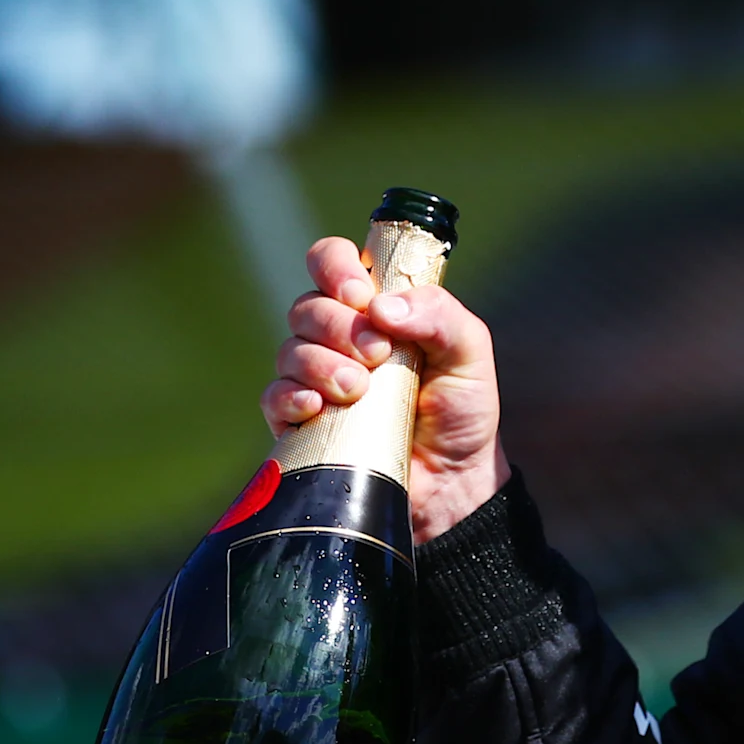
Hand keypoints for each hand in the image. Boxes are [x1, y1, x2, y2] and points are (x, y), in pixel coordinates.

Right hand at [263, 236, 509, 543]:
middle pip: (307, 306)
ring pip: (290, 350)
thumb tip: (381, 306)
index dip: (334, 266)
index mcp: (374, 308)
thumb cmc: (461, 410)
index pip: (332, 261)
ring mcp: (315, 380)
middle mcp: (338, 337)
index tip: (358, 293)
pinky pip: (274, 398)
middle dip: (339, 326)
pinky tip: (317, 408)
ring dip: (320, 364)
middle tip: (378, 355)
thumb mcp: (469, 352)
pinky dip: (291, 397)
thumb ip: (439, 314)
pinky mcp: (299, 424)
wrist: (453, 482)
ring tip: (358, 389)